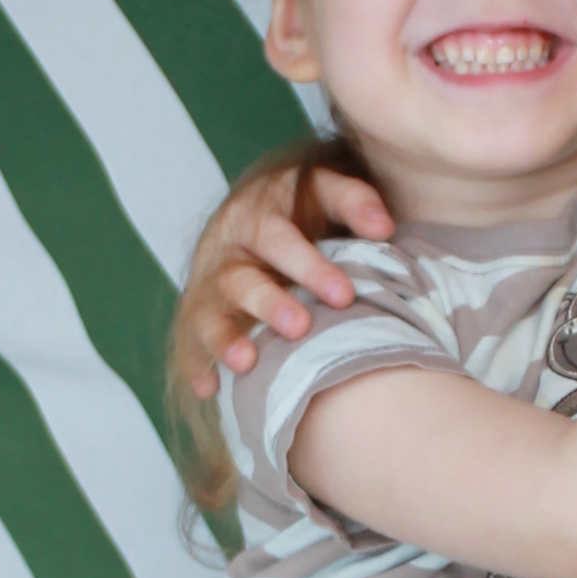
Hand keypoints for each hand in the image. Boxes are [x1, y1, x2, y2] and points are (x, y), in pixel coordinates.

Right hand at [176, 155, 394, 378]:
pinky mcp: (197, 312)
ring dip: (226, 337)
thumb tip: (385, 228)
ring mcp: (210, 283)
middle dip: (270, 304)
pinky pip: (190, 339)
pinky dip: (197, 362)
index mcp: (261, 214)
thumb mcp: (320, 191)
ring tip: (246, 362)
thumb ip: (352, 200)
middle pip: (243, 278)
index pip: (281, 237)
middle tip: (301, 327)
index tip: (344, 295)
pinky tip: (210, 386)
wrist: (241, 218)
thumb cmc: (296, 212)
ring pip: (210, 310)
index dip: (309, 266)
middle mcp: (229, 248)